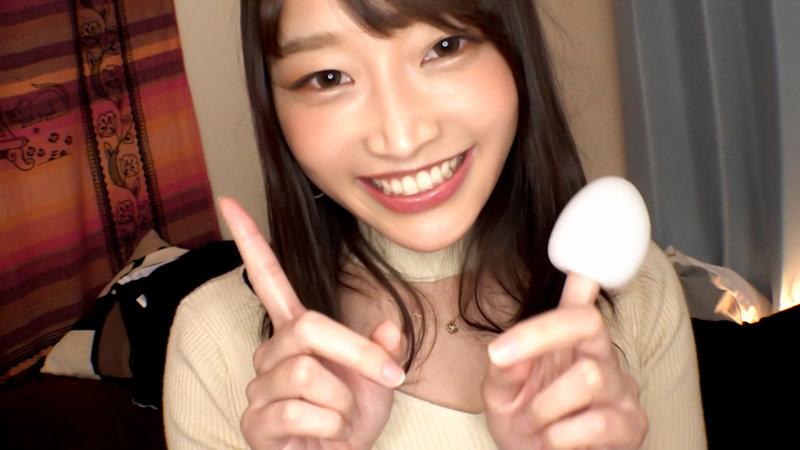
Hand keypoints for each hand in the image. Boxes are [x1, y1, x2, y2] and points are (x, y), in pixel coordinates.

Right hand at [220, 198, 405, 448]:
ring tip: (344, 419)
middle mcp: (271, 352)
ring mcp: (259, 387)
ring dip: (344, 401)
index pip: (268, 280)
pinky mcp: (256, 421)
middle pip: (307, 327)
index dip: (251, 243)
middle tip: (389, 378)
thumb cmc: (350, 420)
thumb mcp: (378, 383)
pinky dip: (331, 426)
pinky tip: (327, 436)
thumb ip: (381, 352)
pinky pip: (298, 411)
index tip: (230, 202)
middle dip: (357, 353)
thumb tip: (390, 327)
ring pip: (306, 373)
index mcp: (297, 334)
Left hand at [482, 274, 647, 448]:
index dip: (583, 280)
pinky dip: (560, 436)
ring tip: (534, 426)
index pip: (580, 303)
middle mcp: (600, 357)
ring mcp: (621, 390)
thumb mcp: (500, 394)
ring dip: (545, 405)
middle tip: (499, 356)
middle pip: (588, 321)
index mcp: (569, 343)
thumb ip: (503, 367)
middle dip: (538, 334)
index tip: (578, 267)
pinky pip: (596, 422)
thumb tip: (506, 346)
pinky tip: (553, 443)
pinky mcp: (631, 426)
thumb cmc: (524, 426)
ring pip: (588, 376)